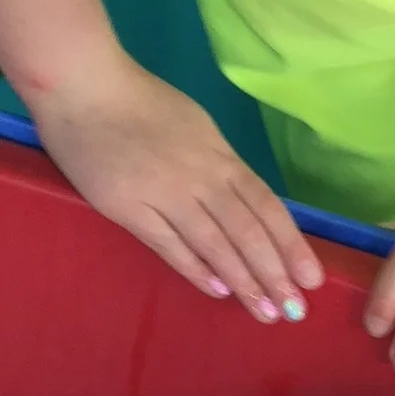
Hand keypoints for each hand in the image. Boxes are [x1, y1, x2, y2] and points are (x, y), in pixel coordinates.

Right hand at [26, 54, 322, 324]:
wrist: (82, 84)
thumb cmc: (140, 102)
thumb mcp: (196, 126)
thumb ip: (220, 165)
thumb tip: (245, 205)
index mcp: (220, 156)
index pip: (267, 207)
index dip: (291, 246)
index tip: (312, 278)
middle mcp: (200, 177)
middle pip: (246, 233)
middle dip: (274, 275)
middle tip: (295, 310)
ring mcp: (164, 193)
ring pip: (214, 244)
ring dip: (242, 281)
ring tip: (265, 311)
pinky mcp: (128, 207)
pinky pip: (169, 245)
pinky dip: (195, 269)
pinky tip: (217, 290)